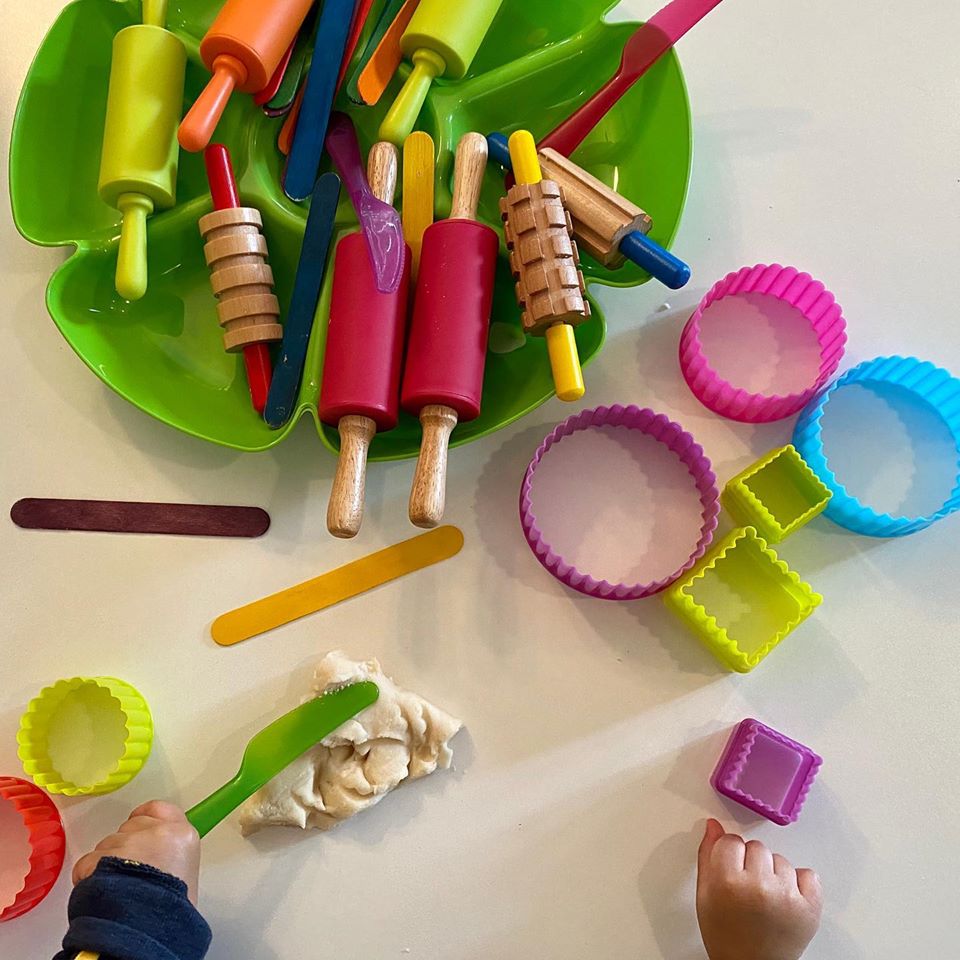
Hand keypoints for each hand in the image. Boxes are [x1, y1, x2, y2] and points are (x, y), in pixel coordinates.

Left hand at [73, 800, 201, 903]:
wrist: (149, 927)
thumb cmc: (172, 911)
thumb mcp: (188, 875)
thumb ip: (175, 856)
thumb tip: (163, 861)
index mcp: (181, 835)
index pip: (158, 809)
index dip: (146, 818)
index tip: (141, 825)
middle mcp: (154, 833)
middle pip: (131, 826)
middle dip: (126, 844)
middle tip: (132, 870)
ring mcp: (125, 844)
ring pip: (108, 844)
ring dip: (107, 863)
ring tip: (118, 888)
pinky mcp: (98, 859)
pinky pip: (87, 863)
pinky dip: (88, 876)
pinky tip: (103, 893)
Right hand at [696, 819, 821, 959]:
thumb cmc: (725, 935)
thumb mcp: (705, 895)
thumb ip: (708, 855)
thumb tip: (714, 826)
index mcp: (727, 882)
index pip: (731, 840)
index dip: (729, 855)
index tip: (730, 871)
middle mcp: (759, 886)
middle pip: (756, 847)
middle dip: (750, 863)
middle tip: (747, 889)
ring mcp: (787, 897)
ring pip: (780, 859)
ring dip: (774, 873)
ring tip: (765, 898)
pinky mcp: (810, 908)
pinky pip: (809, 875)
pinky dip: (800, 883)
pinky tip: (786, 898)